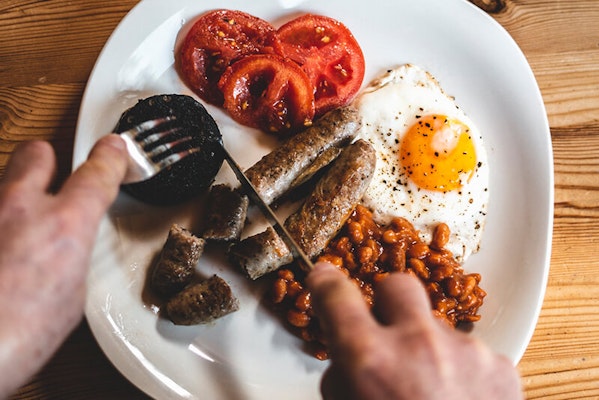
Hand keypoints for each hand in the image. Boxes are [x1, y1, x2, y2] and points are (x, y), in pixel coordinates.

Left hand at [0, 135, 126, 397]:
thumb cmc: (14, 338)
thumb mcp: (72, 298)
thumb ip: (73, 256)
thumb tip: (67, 250)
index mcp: (63, 226)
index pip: (97, 173)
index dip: (110, 157)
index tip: (113, 150)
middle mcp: (16, 209)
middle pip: (36, 152)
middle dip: (47, 159)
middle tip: (52, 175)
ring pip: (2, 181)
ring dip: (13, 196)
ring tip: (17, 227)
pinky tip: (0, 251)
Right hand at [306, 261, 522, 399]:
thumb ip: (345, 383)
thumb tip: (347, 363)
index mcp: (373, 362)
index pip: (337, 297)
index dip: (326, 283)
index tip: (324, 276)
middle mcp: (420, 345)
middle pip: (397, 285)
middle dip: (387, 300)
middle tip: (385, 326)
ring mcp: (465, 352)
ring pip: (437, 325)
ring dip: (428, 347)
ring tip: (432, 391)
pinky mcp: (500, 366)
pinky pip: (471, 352)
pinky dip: (461, 369)